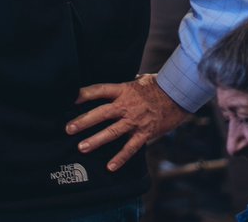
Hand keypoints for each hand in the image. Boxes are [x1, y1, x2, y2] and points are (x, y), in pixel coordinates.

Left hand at [65, 73, 190, 171]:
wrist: (179, 95)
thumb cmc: (157, 86)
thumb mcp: (138, 80)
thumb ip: (123, 86)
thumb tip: (109, 89)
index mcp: (123, 90)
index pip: (99, 90)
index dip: (84, 94)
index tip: (70, 98)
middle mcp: (127, 105)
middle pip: (101, 113)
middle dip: (84, 121)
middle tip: (69, 129)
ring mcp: (136, 120)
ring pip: (113, 131)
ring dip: (96, 140)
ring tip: (82, 147)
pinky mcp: (145, 133)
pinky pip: (131, 147)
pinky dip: (121, 158)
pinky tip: (110, 167)